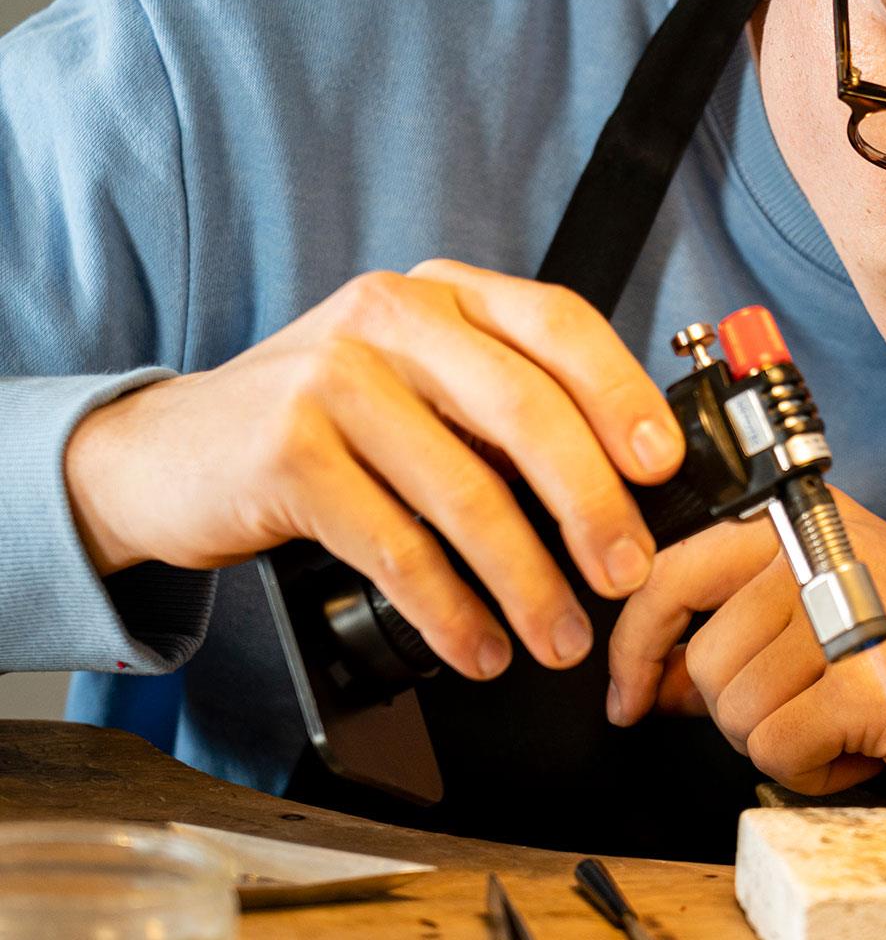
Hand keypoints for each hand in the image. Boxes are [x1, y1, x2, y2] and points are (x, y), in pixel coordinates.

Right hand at [63, 260, 685, 679]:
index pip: (559, 325)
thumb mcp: (418, 387)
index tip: (663, 467)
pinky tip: (480, 648)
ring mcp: (333, 377)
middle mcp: (391, 317)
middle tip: (626, 573)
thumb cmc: (323, 426)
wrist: (165, 454)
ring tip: (560, 638)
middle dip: (591, 504)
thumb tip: (629, 487)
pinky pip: (397, 548)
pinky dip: (450, 611)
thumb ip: (506, 409)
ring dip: (527, 581)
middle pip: (525, 410)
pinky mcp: (288, 451)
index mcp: (444, 295)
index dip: (622, 396)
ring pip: (465, 491)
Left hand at [606, 488, 885, 803]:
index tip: (633, 689)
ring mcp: (842, 614)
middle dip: (737, 713)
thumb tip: (654, 674)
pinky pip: (776, 750)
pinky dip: (814, 773)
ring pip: (732, 710)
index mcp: (808, 527)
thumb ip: (748, 631)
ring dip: (781, 743)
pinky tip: (862, 752)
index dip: (637, 641)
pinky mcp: (864, 682)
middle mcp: (819, 554)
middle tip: (801, 716)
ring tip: (847, 727)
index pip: (674, 568)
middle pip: (702, 660)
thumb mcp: (843, 611)